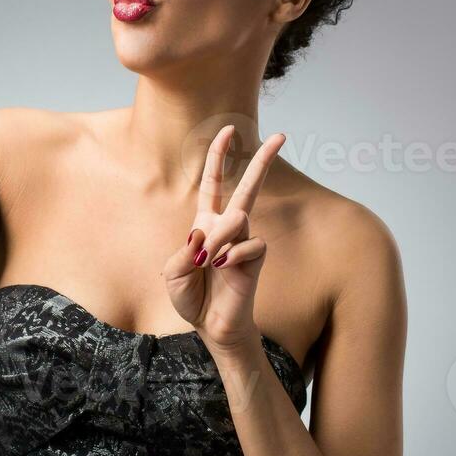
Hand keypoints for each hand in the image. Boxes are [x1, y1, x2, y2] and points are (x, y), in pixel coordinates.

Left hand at [163, 124, 286, 363]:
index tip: (229, 131)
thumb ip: (184, 251)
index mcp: (206, 223)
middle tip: (281, 135)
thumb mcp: (174, 272)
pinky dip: (233, 256)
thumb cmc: (192, 296)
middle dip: (263, 160)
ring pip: (239, 217)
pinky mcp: (256, 259)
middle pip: (248, 187)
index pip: (214, 183)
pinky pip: (250, 245)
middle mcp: (228, 227)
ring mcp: (244, 241)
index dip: (219, 157)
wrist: (210, 324)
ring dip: (219, 238)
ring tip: (209, 261)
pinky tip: (224, 269)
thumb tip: (204, 234)